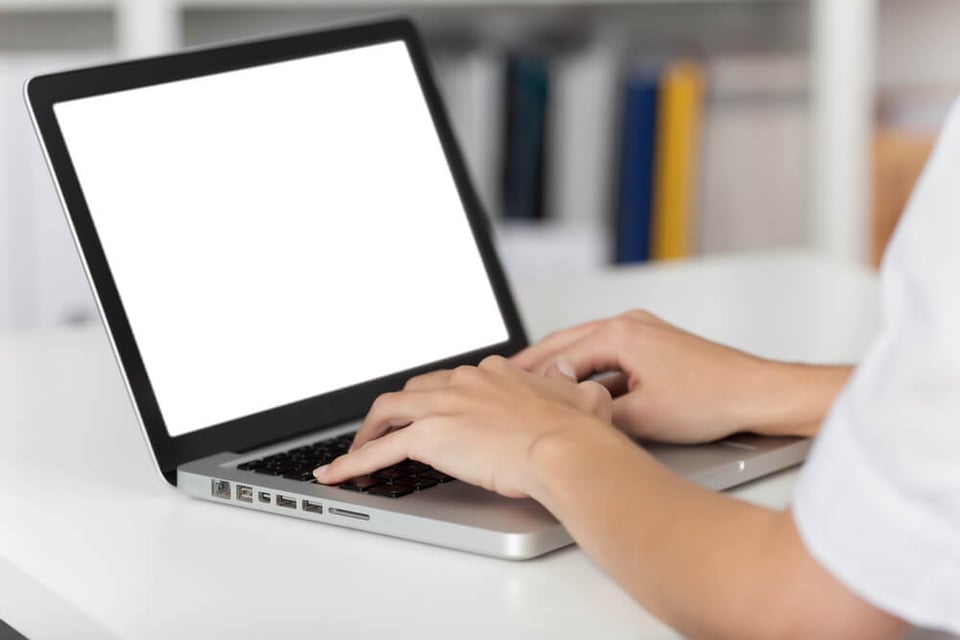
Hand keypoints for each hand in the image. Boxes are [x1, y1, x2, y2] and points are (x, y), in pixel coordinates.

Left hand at [313, 355, 626, 497]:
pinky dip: (352, 462)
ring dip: (369, 430)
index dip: (440, 398)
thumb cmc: (576, 430)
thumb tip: (569, 381)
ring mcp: (443, 407)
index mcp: (495, 373)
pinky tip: (337, 474)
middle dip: (399, 409)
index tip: (436, 411)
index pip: (454, 381)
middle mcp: (464, 382)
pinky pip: (379, 450)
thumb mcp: (583, 397)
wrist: (564, 446)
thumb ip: (570, 387)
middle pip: (415, 390)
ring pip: (389, 410)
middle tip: (389, 428)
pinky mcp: (429, 437)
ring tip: (358, 450)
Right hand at [512, 310, 788, 443]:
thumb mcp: (642, 417)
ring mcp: (645, 333)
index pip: (561, 354)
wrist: (758, 394)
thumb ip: (597, 413)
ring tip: (536, 384)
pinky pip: (610, 356)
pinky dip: (589, 370)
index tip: (508, 388)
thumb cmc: (713, 399)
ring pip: (588, 348)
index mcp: (621, 333)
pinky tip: (579, 388)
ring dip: (563, 366)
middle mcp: (631, 325)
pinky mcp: (656, 347)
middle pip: (568, 342)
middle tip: (506, 377)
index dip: (532, 376)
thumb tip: (570, 418)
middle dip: (537, 362)